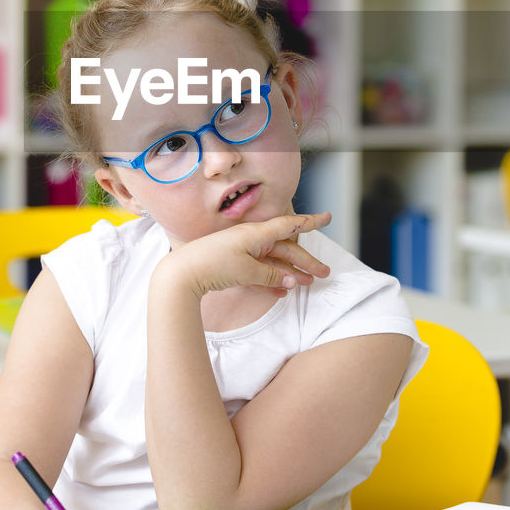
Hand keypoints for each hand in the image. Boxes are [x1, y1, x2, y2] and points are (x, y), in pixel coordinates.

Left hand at [153, 212, 331, 302]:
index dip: (310, 222)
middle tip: (324, 273)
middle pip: (285, 248)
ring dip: (290, 273)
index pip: (289, 225)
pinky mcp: (233, 268)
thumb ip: (271, 274)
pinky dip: (271, 282)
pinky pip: (258, 274)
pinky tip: (282, 292)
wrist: (181, 275)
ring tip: (307, 284)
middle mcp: (250, 241)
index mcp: (255, 234)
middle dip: (306, 261)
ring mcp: (241, 254)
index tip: (328, 217)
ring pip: (273, 262)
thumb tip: (290, 279)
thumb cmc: (213, 264)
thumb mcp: (247, 270)